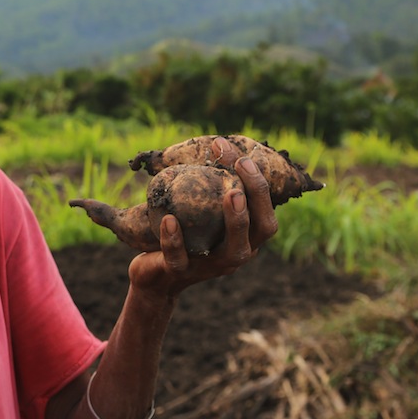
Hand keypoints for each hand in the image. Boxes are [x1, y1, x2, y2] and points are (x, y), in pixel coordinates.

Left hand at [129, 137, 278, 299]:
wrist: (153, 275)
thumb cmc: (181, 233)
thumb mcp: (197, 210)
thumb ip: (206, 185)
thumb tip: (213, 143)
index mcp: (245, 235)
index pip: (264, 207)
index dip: (258, 180)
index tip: (239, 152)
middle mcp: (237, 253)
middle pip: (263, 228)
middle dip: (258, 195)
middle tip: (242, 165)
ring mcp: (212, 267)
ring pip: (234, 251)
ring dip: (236, 221)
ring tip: (229, 193)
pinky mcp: (182, 274)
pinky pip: (180, 259)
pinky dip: (175, 240)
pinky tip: (169, 220)